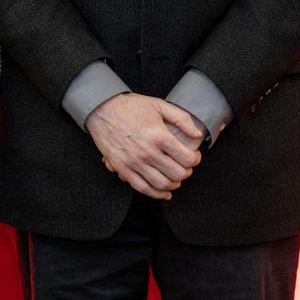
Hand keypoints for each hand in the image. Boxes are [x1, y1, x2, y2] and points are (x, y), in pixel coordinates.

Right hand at [86, 94, 203, 200]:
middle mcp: (147, 152)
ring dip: (174, 185)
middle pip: (177, 174)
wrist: (102, 109)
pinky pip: (142, 188)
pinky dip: (156, 194)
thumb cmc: (130, 106)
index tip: (194, 157)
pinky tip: (164, 192)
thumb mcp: (159, 105)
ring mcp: (134, 162)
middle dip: (186, 172)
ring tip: (176, 178)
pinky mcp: (122, 168)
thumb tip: (198, 134)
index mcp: (159, 136)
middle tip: (186, 167)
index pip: (187, 158)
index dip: (195, 160)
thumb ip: (182, 119)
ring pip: (162, 184)